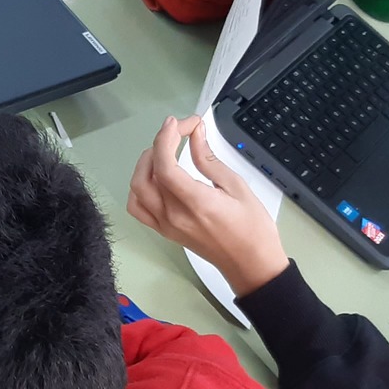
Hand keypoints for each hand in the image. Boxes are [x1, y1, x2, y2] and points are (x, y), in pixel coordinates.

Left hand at [127, 116, 288, 297]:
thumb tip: (195, 134)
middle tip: (179, 132)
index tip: (179, 123)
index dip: (166, 138)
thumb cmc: (252, 229)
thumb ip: (209, 159)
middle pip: (147, 173)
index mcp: (195, 203)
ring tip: (166, 151)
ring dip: (146, 164)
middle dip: (159, 145)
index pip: (165, 166)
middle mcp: (174, 216)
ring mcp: (166, 225)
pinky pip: (138, 207)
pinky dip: (140, 187)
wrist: (251, 264)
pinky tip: (156, 176)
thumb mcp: (236, 186)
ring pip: (137, 189)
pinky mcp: (164, 231)